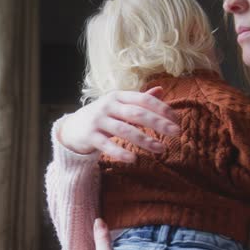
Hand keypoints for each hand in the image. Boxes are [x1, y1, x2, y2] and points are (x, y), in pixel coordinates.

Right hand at [58, 87, 180, 162]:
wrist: (72, 127)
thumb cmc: (102, 116)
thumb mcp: (118, 104)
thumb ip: (139, 99)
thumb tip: (161, 90)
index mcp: (118, 96)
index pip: (143, 100)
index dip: (162, 109)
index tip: (177, 119)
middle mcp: (108, 106)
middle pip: (136, 114)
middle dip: (158, 123)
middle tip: (177, 132)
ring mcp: (98, 121)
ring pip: (124, 130)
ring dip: (144, 140)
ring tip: (161, 149)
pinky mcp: (90, 136)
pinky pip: (107, 145)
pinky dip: (120, 152)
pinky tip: (133, 159)